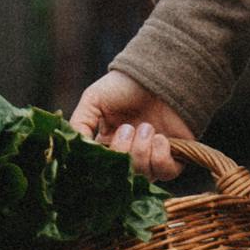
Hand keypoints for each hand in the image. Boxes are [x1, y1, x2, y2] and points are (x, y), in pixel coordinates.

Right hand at [69, 70, 193, 184]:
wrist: (158, 72)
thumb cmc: (124, 85)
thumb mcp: (93, 100)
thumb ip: (79, 124)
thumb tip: (75, 149)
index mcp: (107, 146)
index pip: (99, 169)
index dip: (100, 163)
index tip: (104, 144)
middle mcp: (128, 156)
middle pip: (120, 177)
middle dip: (123, 152)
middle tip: (127, 127)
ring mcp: (150, 159)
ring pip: (142, 176)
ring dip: (141, 151)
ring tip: (147, 127)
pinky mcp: (174, 158)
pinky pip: (166, 173)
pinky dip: (161, 157)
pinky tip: (160, 138)